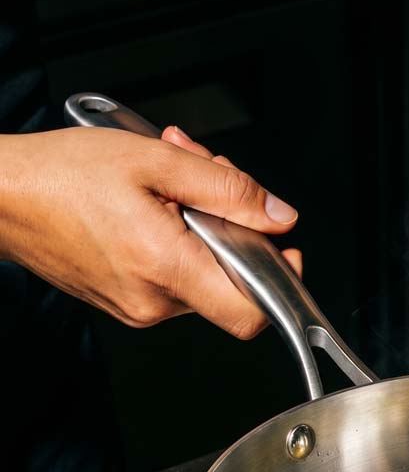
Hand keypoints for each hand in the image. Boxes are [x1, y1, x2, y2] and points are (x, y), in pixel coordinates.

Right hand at [0, 126, 300, 337]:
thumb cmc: (61, 174)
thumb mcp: (157, 160)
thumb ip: (228, 190)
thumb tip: (278, 216)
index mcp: (165, 267)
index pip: (252, 311)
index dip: (280, 281)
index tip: (284, 249)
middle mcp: (152, 301)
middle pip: (229, 280)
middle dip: (230, 223)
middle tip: (205, 174)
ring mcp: (135, 306)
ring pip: (201, 272)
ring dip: (200, 223)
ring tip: (167, 180)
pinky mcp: (123, 301)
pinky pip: (172, 274)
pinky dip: (175, 237)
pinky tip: (152, 201)